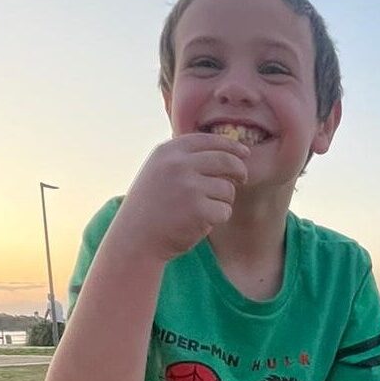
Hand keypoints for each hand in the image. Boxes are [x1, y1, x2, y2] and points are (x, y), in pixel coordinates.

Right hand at [114, 133, 249, 260]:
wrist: (135, 240)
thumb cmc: (151, 208)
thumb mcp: (159, 172)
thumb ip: (185, 159)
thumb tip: (225, 151)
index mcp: (168, 152)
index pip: (209, 140)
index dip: (230, 146)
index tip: (244, 153)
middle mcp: (179, 165)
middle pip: (226, 161)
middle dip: (239, 170)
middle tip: (242, 179)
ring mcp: (189, 186)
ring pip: (228, 189)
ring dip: (223, 201)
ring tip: (202, 211)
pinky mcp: (198, 210)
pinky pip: (225, 211)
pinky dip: (218, 219)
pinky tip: (199, 224)